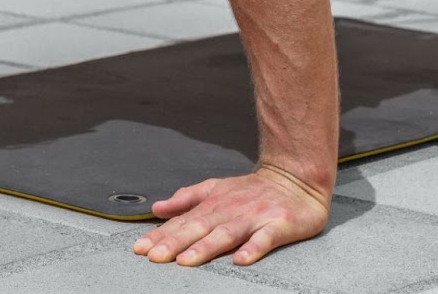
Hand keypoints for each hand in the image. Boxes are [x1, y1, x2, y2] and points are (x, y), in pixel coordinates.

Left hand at [132, 164, 330, 266]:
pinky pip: (266, 239)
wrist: (297, 177)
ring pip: (227, 234)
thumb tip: (158, 208)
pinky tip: (241, 259)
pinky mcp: (280, 225)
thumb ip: (187, 199)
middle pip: (199, 228)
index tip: (140, 248)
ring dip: (206, 248)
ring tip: (187, 260)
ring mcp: (255, 218)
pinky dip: (253, 249)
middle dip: (175, 243)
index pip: (183, 222)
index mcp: (214, 204)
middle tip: (154, 256)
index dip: (161, 235)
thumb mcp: (217, 188)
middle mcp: (231, 210)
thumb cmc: (254, 189)